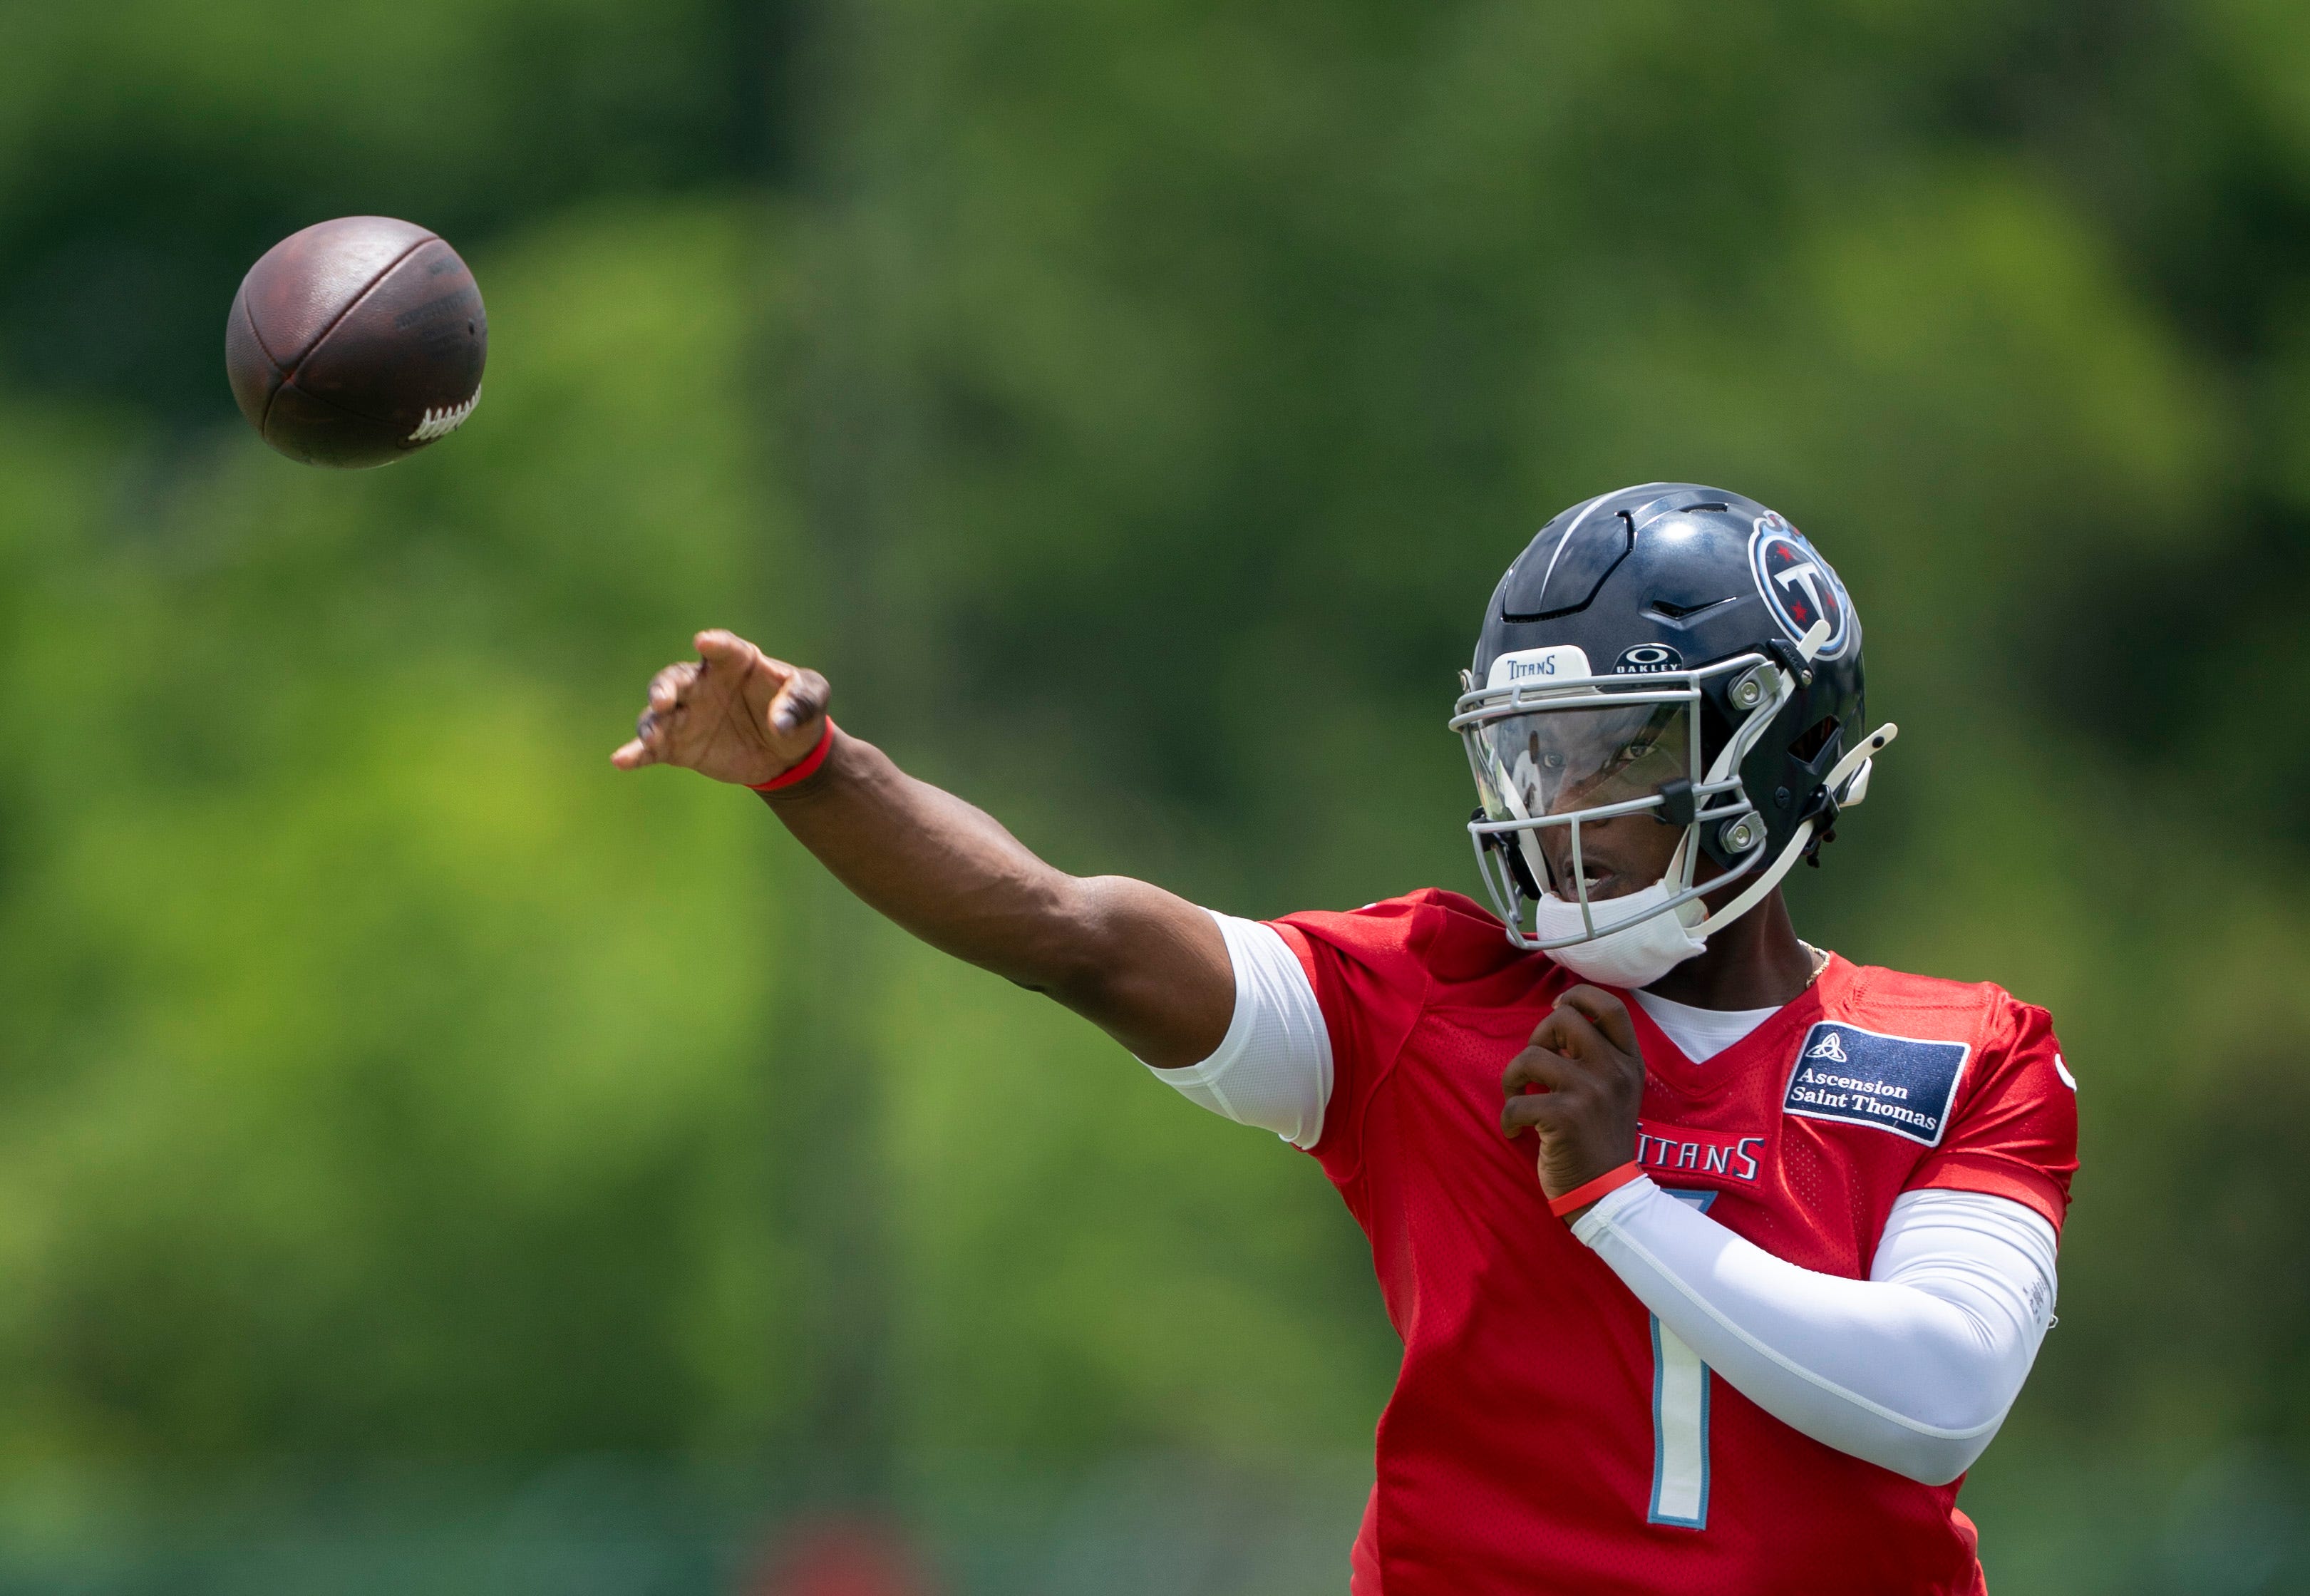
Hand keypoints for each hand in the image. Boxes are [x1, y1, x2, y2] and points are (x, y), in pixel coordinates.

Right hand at [611, 629, 830, 786]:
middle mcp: (704, 683)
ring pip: (658, 714)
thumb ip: (801, 701)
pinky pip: (653, 748)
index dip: (715, 643)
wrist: (787, 753)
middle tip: (663, 701)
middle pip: (677, 678)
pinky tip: (621, 760)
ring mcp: (688, 714)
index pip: (724, 648)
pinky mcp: (679, 745)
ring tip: (649, 737)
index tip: (703, 640)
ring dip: (650, 723)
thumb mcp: (812, 699)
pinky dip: (636, 753)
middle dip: (666, 688)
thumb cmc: (798, 712)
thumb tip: (780, 723)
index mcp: (736, 661)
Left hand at [1499, 986, 1646, 1206]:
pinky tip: (1516, 1131)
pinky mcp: (1564, 1117)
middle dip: (1537, 1037)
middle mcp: (1613, 1071)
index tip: (1556, 1010)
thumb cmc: (1600, 1140)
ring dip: (1513, 1079)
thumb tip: (1558, 1019)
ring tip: (1518, 1099)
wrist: (1608, 1195)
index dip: (1577, 996)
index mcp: (1629, 1062)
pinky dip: (1508, 1118)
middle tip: (1534, 1068)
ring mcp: (1590, 1092)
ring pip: (1530, 1055)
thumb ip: (1597, 1056)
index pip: (1611, 1006)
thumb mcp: (1616, 1090)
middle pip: (1563, 1019)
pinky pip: (1517, 1101)